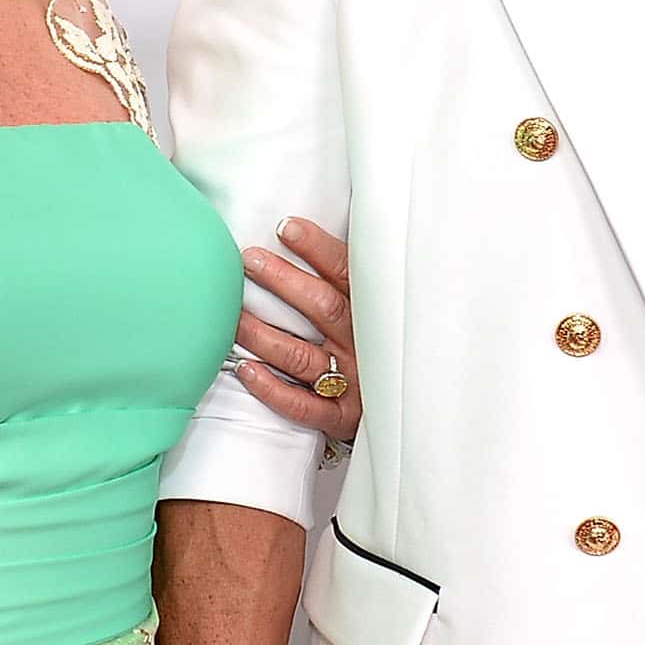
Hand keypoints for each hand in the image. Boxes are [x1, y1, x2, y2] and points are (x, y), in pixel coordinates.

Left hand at [233, 218, 360, 442]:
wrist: (410, 409)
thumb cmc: (378, 348)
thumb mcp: (377, 311)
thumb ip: (353, 280)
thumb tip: (306, 232)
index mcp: (376, 313)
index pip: (348, 273)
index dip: (318, 248)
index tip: (286, 227)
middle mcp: (363, 345)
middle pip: (323, 308)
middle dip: (283, 281)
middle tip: (249, 260)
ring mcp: (353, 382)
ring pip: (302, 356)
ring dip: (264, 335)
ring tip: (234, 316)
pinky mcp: (340, 417)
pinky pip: (302, 405)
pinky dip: (272, 389)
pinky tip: (245, 370)